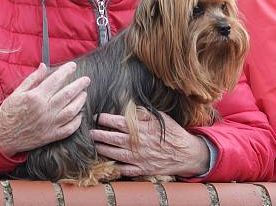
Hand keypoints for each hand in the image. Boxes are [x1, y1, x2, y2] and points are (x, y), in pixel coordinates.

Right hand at [0, 62, 89, 156]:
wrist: (2, 135)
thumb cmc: (9, 112)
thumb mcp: (18, 92)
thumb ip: (33, 79)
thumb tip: (44, 66)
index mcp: (36, 97)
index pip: (56, 80)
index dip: (66, 71)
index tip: (73, 66)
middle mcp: (45, 110)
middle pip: (68, 94)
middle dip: (79, 85)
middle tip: (86, 80)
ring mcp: (50, 124)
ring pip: (72, 111)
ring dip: (80, 101)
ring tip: (84, 94)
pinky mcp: (51, 136)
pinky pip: (70, 128)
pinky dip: (77, 120)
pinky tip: (79, 113)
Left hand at [90, 110, 210, 177]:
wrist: (187, 154)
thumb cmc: (172, 133)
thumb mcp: (159, 117)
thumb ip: (141, 113)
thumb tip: (127, 106)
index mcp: (140, 129)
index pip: (116, 122)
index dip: (103, 119)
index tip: (96, 116)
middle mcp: (137, 144)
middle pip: (111, 138)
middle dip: (97, 134)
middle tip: (88, 132)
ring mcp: (139, 158)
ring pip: (114, 154)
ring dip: (101, 149)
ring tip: (93, 145)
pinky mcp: (143, 170)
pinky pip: (125, 170)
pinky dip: (115, 166)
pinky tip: (107, 162)